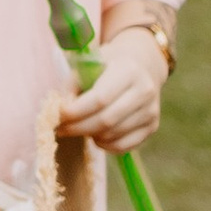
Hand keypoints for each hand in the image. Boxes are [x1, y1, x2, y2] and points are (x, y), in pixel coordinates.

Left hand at [55, 26, 166, 151]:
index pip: (100, 99)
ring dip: (90, 135)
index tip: (58, 115)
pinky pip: (123, 146)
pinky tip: (95, 135)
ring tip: (77, 127)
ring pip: (113, 135)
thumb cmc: (108, 64)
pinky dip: (104, 145)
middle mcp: (144, 91)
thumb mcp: (89, 64)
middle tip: (60, 128)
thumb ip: (73, 84)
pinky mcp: (152, 126)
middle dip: (78, 128)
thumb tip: (60, 111)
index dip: (76, 111)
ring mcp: (151, 111)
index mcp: (128, 71)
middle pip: (106, 120)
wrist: (143, 65)